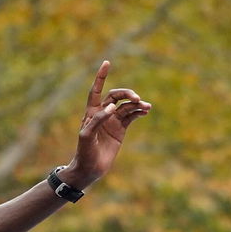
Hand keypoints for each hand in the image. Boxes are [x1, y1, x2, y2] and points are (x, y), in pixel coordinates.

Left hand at [64, 61, 150, 187]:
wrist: (90, 168)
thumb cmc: (84, 152)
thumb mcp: (87, 136)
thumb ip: (98, 120)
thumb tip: (112, 106)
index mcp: (91, 112)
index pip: (96, 91)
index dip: (101, 77)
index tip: (107, 63)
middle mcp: (103, 114)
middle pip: (116, 96)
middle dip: (127, 94)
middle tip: (137, 98)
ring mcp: (113, 121)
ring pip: (127, 106)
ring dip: (137, 104)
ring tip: (146, 106)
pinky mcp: (121, 129)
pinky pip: (132, 116)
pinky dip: (139, 112)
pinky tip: (145, 111)